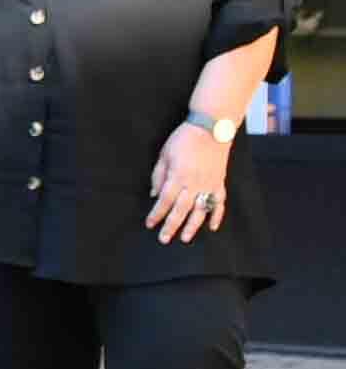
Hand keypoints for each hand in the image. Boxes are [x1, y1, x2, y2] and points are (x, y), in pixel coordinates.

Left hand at [151, 116, 231, 242]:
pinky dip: (217, 215)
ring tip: (185, 238)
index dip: (157, 214)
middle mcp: (194, 183)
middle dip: (171, 225)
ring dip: (193, 226)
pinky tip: (212, 227)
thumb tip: (154, 194)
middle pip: (181, 209)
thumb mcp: (164, 154)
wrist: (212, 129)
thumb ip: (158, 176)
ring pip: (201, 210)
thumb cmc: (184, 139)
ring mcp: (209, 184)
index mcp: (178, 176)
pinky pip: (219, 203)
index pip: (165, 200)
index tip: (149, 224)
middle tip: (163, 239)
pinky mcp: (220, 183)